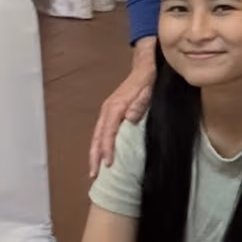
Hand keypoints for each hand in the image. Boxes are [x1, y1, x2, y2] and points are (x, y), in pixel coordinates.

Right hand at [90, 40, 156, 178]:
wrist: (144, 65)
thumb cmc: (148, 78)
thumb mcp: (148, 88)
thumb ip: (139, 103)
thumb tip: (129, 119)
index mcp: (115, 107)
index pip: (108, 132)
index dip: (107, 149)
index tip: (107, 165)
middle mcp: (108, 110)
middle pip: (97, 137)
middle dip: (94, 157)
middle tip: (94, 176)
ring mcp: (107, 111)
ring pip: (97, 136)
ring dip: (94, 153)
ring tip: (93, 171)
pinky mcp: (111, 112)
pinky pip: (101, 132)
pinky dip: (99, 145)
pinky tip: (101, 156)